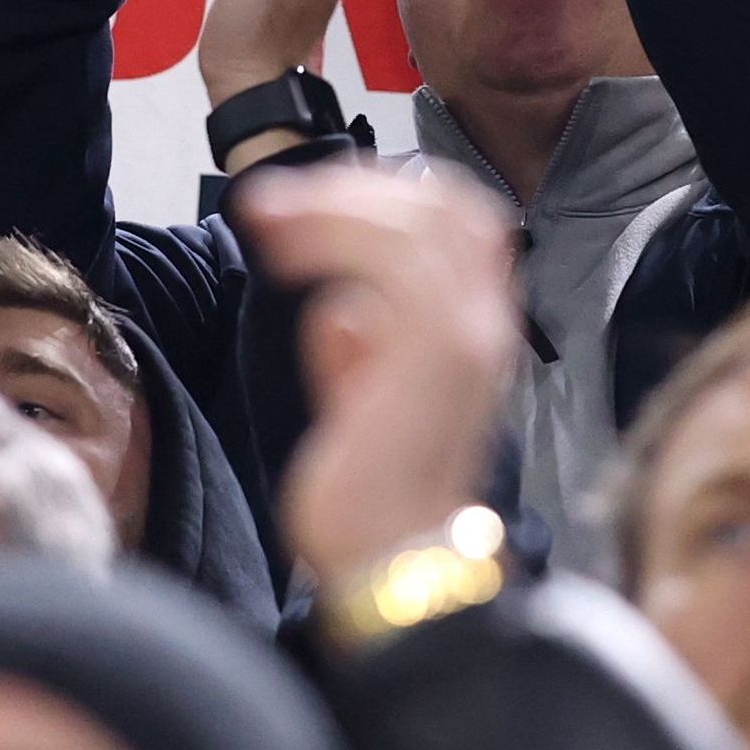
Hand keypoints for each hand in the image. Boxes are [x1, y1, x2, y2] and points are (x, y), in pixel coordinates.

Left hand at [233, 165, 525, 578]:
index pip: (458, 224)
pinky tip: (282, 252)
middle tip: (276, 201)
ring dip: (330, 205)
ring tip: (264, 216)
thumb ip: (356, 352)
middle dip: (356, 186)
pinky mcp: (432, 355)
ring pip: (416, 225)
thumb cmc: (371, 497)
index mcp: (476, 333)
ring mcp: (466, 338)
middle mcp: (485, 326)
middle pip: (448, 207)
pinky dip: (328, 239)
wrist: (392, 564)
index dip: (388, 196)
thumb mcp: (360, 406)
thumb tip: (340, 308)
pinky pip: (389, 263)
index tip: (310, 204)